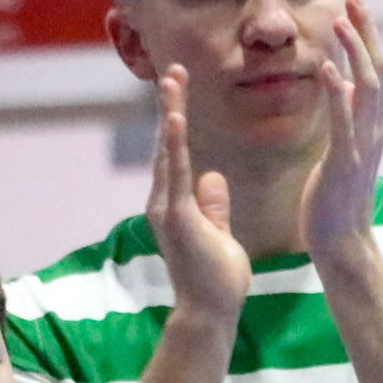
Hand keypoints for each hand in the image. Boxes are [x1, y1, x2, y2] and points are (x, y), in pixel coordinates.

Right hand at [145, 65, 248, 318]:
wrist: (209, 313)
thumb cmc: (216, 278)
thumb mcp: (218, 232)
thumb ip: (212, 205)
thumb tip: (212, 178)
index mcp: (176, 203)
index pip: (176, 152)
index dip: (177, 120)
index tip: (181, 90)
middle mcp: (164, 201)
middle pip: (166, 143)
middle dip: (170, 105)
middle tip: (172, 70)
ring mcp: (166, 208)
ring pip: (167, 152)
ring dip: (169, 114)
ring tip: (171, 81)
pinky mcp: (175, 218)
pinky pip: (175, 173)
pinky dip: (175, 144)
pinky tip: (176, 118)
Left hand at [301, 0, 382, 262]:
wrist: (342, 242)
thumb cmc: (336, 198)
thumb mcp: (342, 147)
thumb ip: (346, 115)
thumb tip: (341, 84)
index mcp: (372, 124)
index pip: (375, 70)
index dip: (367, 35)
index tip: (353, 4)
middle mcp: (375, 129)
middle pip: (378, 69)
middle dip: (366, 31)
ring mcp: (363, 144)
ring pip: (366, 88)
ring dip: (354, 52)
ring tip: (339, 21)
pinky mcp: (345, 162)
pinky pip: (342, 121)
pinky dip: (336, 93)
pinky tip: (325, 69)